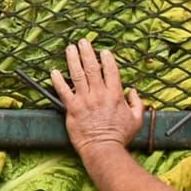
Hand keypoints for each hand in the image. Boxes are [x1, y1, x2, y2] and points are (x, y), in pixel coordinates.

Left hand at [51, 39, 145, 155]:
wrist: (103, 149)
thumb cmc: (120, 136)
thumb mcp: (136, 119)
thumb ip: (137, 103)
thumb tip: (133, 91)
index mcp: (115, 95)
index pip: (111, 71)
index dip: (107, 59)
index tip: (104, 51)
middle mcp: (99, 94)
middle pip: (92, 68)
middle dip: (87, 52)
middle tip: (83, 42)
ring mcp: (84, 101)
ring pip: (77, 75)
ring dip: (72, 60)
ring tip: (69, 49)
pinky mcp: (72, 109)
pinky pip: (63, 92)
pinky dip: (57, 81)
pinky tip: (53, 72)